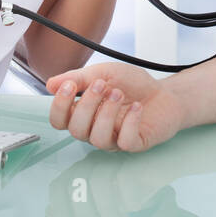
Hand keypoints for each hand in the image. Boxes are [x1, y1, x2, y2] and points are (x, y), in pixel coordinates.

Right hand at [47, 63, 185, 151]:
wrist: (165, 92)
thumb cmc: (133, 85)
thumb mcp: (104, 73)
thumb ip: (78, 78)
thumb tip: (50, 84)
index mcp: (84, 113)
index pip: (59, 120)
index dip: (59, 106)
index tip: (69, 86)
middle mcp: (94, 129)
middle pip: (76, 130)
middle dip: (87, 105)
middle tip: (102, 85)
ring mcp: (114, 139)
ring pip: (98, 139)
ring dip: (106, 113)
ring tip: (119, 94)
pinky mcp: (134, 143)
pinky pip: (124, 142)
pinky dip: (129, 122)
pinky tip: (136, 107)